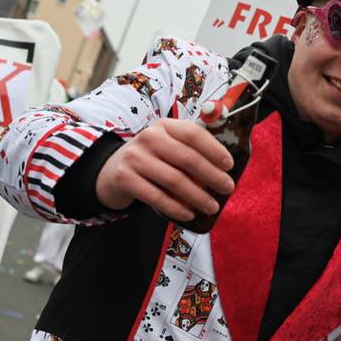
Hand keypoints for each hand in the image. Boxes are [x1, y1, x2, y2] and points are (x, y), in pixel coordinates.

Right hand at [94, 118, 233, 221]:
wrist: (111, 170)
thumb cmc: (151, 160)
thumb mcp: (167, 147)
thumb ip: (190, 153)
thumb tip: (223, 173)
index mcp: (164, 126)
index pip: (193, 133)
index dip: (214, 149)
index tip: (229, 165)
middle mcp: (149, 138)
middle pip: (187, 158)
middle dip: (212, 175)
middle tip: (227, 188)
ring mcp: (135, 157)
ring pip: (174, 179)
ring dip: (197, 196)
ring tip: (212, 206)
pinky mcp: (125, 178)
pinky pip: (156, 196)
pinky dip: (175, 207)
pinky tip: (189, 213)